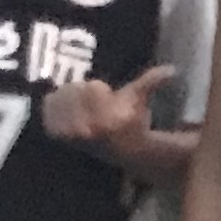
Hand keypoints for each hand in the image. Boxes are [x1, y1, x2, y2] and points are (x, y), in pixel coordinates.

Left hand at [41, 63, 172, 156]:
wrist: (122, 150)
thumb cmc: (131, 120)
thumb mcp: (139, 99)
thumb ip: (151, 82)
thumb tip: (172, 70)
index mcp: (110, 115)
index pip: (92, 87)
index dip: (99, 89)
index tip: (106, 98)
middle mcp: (90, 126)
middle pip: (73, 90)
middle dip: (81, 92)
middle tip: (90, 102)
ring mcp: (73, 133)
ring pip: (59, 98)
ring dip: (65, 99)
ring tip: (76, 107)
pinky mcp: (59, 137)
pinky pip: (48, 112)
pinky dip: (53, 110)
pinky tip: (63, 114)